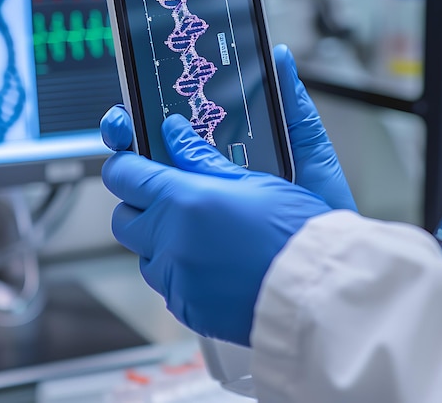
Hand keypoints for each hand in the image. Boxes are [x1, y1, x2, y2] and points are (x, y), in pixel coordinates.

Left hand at [99, 44, 356, 345]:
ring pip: (143, 254)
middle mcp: (171, 242)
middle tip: (169, 196)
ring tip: (200, 232)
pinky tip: (213, 261)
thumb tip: (174, 133)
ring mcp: (176, 279)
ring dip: (160, 240)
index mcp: (184, 202)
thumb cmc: (295, 232)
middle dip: (139, 204)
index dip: (124, 164)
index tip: (131, 160)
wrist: (318, 290)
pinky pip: (167, 283)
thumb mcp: (253, 181)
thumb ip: (202, 157)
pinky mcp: (187, 307)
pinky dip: (179, 270)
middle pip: (124, 218)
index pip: (124, 175)